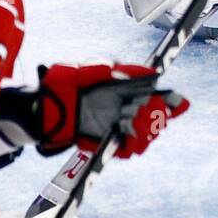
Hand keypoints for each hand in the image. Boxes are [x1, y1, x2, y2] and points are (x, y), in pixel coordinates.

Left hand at [36, 62, 188, 157]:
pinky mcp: (110, 143)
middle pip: (160, 116)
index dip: (173, 99)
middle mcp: (128, 109)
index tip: (176, 99)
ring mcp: (120, 127)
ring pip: (150, 134)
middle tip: (140, 109)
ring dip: (145, 129)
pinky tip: (126, 137)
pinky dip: (133, 144)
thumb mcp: (83, 70)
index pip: (160, 95)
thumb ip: (105, 68)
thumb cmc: (62, 85)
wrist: (41, 111)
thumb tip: (135, 70)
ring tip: (128, 121)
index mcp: (128, 90)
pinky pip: (132, 150)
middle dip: (156, 113)